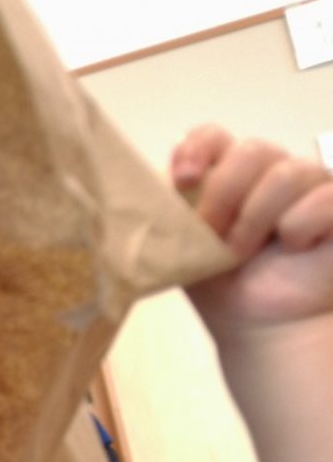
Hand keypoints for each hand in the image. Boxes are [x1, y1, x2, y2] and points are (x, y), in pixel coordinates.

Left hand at [171, 125, 332, 337]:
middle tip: (212, 236)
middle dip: (224, 196)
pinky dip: (299, 228)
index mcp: (228, 174)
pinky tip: (295, 248)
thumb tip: (147, 184)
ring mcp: (310, 186)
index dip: (197, 149)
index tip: (182, 179)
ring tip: (244, 253)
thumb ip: (167, 212)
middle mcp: (270, 171)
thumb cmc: (220, 284)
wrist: (255, 325)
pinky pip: (322, 199)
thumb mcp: (182, 246)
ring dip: (255, 220)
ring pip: (285, 174)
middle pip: (251, 150)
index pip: (213, 136)